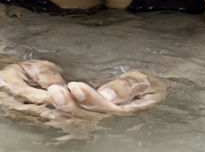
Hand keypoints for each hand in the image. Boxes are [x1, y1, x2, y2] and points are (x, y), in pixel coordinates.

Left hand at [0, 61, 165, 125]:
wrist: (153, 94)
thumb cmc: (149, 86)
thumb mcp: (145, 82)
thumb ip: (128, 87)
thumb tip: (108, 95)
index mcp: (122, 110)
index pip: (103, 108)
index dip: (89, 98)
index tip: (75, 86)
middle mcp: (109, 120)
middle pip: (87, 117)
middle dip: (70, 105)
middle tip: (55, 91)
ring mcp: (100, 123)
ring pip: (79, 122)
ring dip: (63, 109)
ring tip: (52, 94)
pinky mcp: (92, 120)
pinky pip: (76, 123)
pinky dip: (63, 116)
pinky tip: (51, 106)